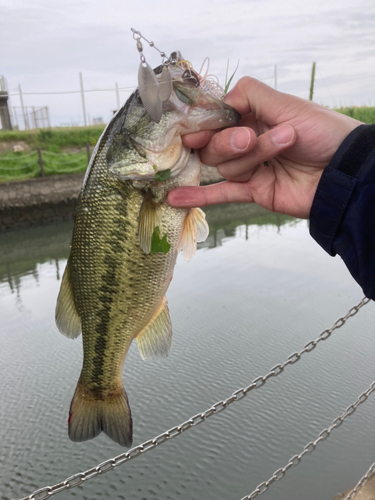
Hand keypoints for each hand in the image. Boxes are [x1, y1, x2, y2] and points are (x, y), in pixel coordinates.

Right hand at [168, 77, 361, 217]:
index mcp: (253, 117)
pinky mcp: (254, 191)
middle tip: (250, 137)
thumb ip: (250, 96)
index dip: (204, 124)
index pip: (216, 119)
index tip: (194, 128)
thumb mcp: (286, 104)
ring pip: (224, 166)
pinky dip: (199, 196)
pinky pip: (223, 194)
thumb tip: (219, 100)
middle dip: (229, 141)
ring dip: (250, 156)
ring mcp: (250, 169)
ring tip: (283, 146)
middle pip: (214, 145)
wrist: (344, 170)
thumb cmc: (322, 131)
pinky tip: (176, 199)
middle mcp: (248, 142)